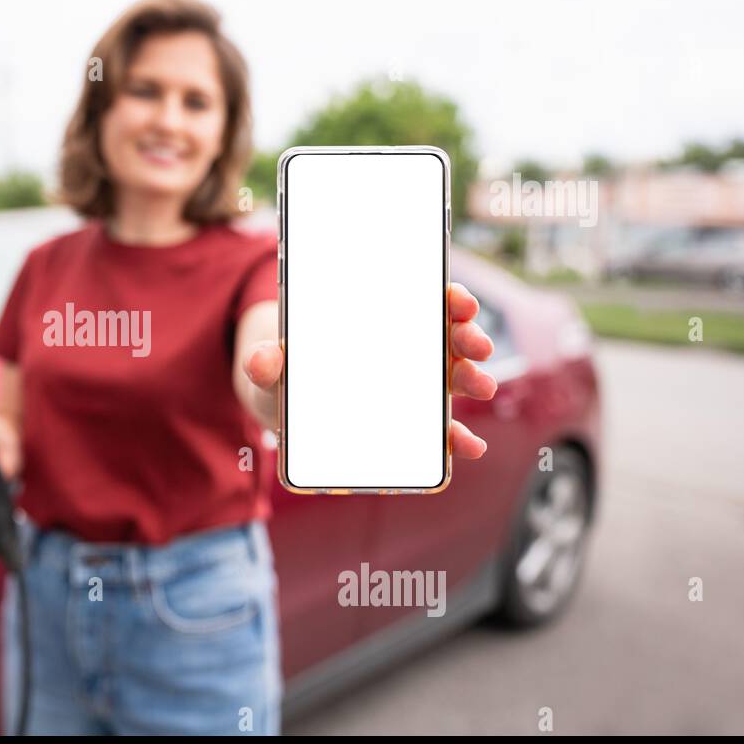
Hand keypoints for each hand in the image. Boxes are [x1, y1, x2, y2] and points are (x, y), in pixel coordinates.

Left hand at [242, 283, 497, 459]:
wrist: (281, 409)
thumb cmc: (282, 376)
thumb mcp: (269, 366)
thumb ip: (263, 362)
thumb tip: (262, 360)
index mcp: (377, 323)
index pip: (423, 301)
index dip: (447, 297)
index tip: (456, 300)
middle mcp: (405, 350)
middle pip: (447, 336)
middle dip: (467, 336)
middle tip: (475, 343)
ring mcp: (411, 386)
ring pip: (453, 377)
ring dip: (473, 378)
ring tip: (481, 385)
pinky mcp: (409, 423)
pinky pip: (440, 429)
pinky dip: (458, 438)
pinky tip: (470, 445)